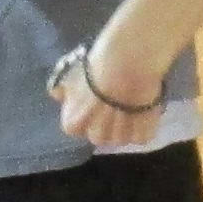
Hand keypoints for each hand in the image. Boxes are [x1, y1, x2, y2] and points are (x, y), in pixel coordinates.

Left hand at [50, 39, 167, 147]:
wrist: (130, 61)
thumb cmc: (99, 63)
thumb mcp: (73, 72)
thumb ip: (65, 89)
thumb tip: (58, 96)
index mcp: (73, 122)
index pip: (74, 128)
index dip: (83, 116)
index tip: (92, 104)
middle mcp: (95, 134)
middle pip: (99, 137)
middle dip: (105, 125)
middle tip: (114, 105)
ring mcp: (120, 137)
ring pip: (121, 140)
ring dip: (124, 127)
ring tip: (132, 107)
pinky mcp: (142, 135)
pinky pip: (141, 138)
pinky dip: (143, 127)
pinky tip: (144, 111)